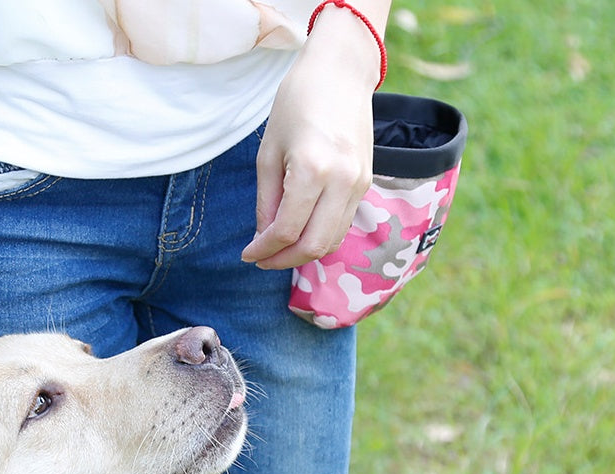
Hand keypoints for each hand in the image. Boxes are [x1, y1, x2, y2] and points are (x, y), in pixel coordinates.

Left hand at [240, 8, 382, 269]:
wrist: (341, 73)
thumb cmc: (297, 103)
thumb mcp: (268, 151)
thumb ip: (267, 199)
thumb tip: (263, 236)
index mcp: (312, 169)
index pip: (287, 230)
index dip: (264, 249)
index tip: (248, 254)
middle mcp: (342, 181)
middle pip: (314, 245)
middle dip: (284, 260)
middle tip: (262, 259)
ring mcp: (359, 184)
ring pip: (332, 241)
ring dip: (304, 253)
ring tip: (278, 249)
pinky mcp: (366, 184)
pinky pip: (342, 224)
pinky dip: (320, 237)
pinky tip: (300, 232)